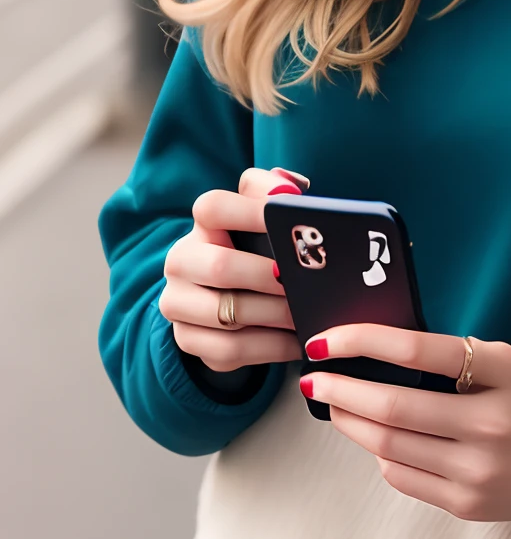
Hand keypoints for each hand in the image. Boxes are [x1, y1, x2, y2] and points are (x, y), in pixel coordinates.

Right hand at [160, 165, 305, 371]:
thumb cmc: (257, 250)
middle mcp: (181, 261)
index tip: (288, 218)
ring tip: (306, 315)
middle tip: (303, 283)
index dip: (250, 211)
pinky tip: (296, 342)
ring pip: (227, 313)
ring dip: (273, 316)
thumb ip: (274, 193)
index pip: (212, 207)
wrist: (226, 298)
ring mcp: (178, 302)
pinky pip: (229, 350)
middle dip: (267, 276)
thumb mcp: (263, 220)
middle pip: (220, 266)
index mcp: (202, 226)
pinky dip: (270, 347)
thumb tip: (290, 188)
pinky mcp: (186, 339)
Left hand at [300, 325, 510, 525]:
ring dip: (351, 423)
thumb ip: (453, 358)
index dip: (361, 341)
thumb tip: (376, 355)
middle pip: (390, 409)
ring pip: (387, 447)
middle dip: (339, 391)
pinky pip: (402, 477)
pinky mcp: (468, 504)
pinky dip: (381, 454)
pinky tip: (378, 439)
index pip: (417, 351)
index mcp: (502, 374)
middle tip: (314, 378)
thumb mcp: (510, 364)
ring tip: (337, 406)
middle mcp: (489, 425)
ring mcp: (477, 470)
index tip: (324, 340)